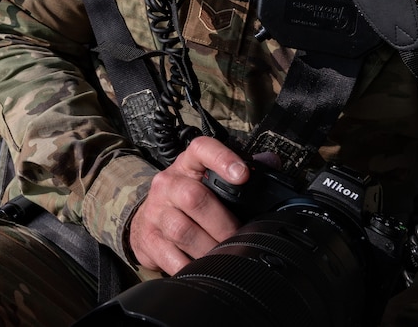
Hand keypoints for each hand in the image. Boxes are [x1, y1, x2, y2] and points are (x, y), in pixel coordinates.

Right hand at [128, 136, 248, 274]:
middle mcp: (168, 184)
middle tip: (240, 237)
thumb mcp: (208, 181)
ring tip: (225, 256)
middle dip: (223, 224)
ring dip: (209, 249)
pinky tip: (202, 267)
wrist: (147, 220)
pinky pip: (171, 257)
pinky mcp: (148, 238)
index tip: (242, 175)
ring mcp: (155, 211)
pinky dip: (191, 267)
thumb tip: (270, 163)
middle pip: (193, 197)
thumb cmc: (186, 200)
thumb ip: (240, 171)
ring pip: (182, 231)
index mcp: (188, 166)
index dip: (222, 159)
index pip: (202, 150)